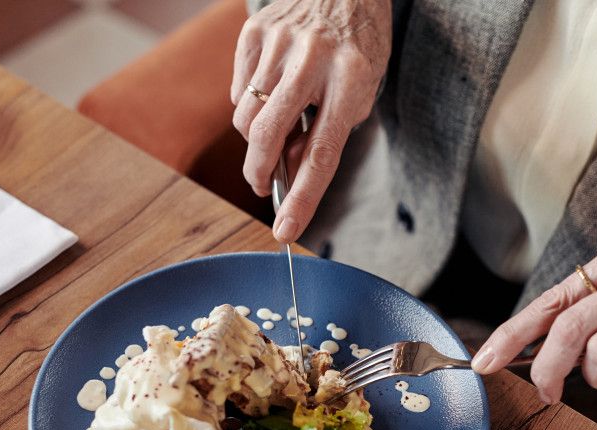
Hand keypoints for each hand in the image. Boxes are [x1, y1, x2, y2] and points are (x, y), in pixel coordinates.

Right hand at [231, 0, 390, 242]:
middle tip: (265, 185)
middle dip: (260, 173)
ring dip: (256, 138)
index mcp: (350, 79)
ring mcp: (279, 43)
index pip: (322, 153)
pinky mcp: (255, 32)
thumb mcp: (359, 93)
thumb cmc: (355, 47)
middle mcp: (312, 59)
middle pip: (269, 136)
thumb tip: (288, 169)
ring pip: (246, 118)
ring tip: (278, 124)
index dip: (303, 198)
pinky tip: (271, 88)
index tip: (284, 231)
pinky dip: (249, 102)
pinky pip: (238, 90)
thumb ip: (326, 132)